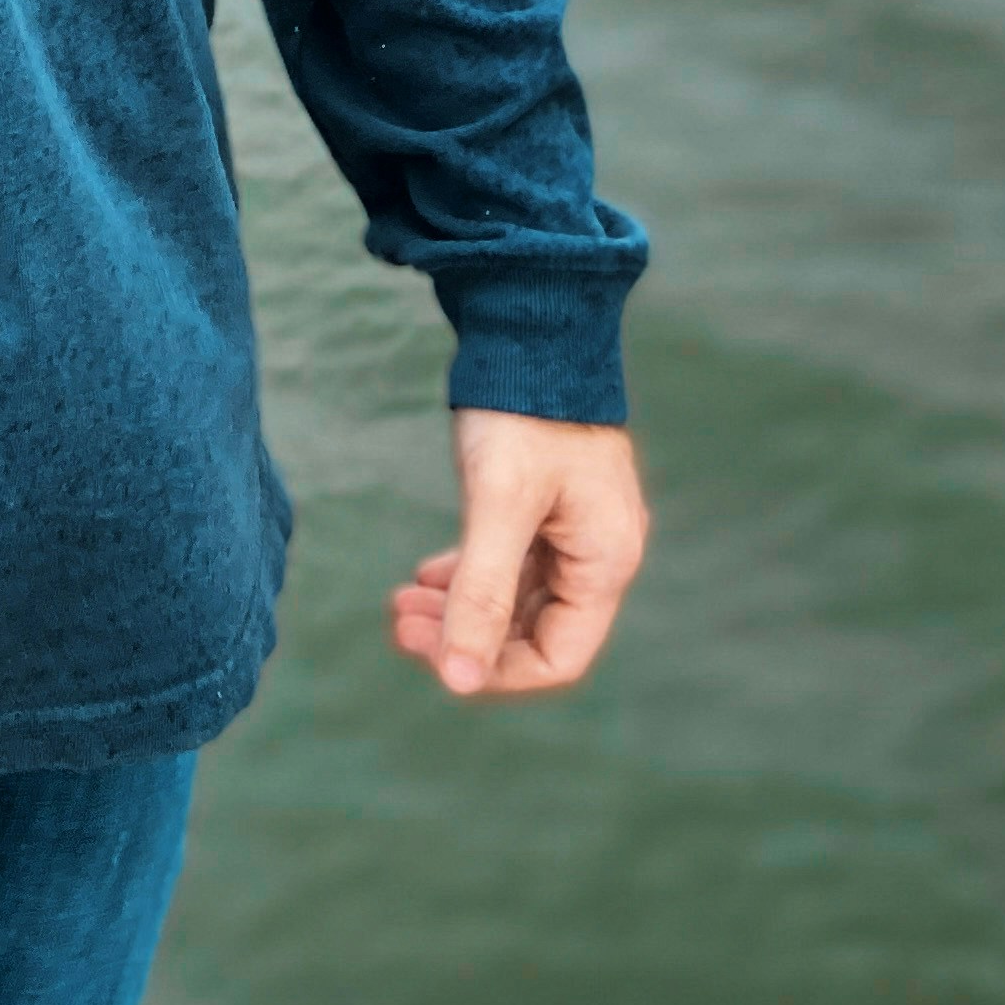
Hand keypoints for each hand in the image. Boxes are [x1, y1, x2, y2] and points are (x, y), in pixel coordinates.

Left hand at [388, 406, 647, 699]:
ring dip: (460, 607)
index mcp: (605, 561)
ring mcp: (572, 527)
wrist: (531, 323)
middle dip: (466, 637)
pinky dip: (468, 574)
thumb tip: (457, 680)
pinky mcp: (545, 502)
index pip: (557, 658)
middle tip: (399, 625)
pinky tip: (424, 574)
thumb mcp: (499, 503)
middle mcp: (597, 552)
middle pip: (533, 631)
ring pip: (516, 597)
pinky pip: (511, 562)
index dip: (494, 671)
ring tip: (400, 604)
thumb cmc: (524, 410)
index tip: (432, 655)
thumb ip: (481, 593)